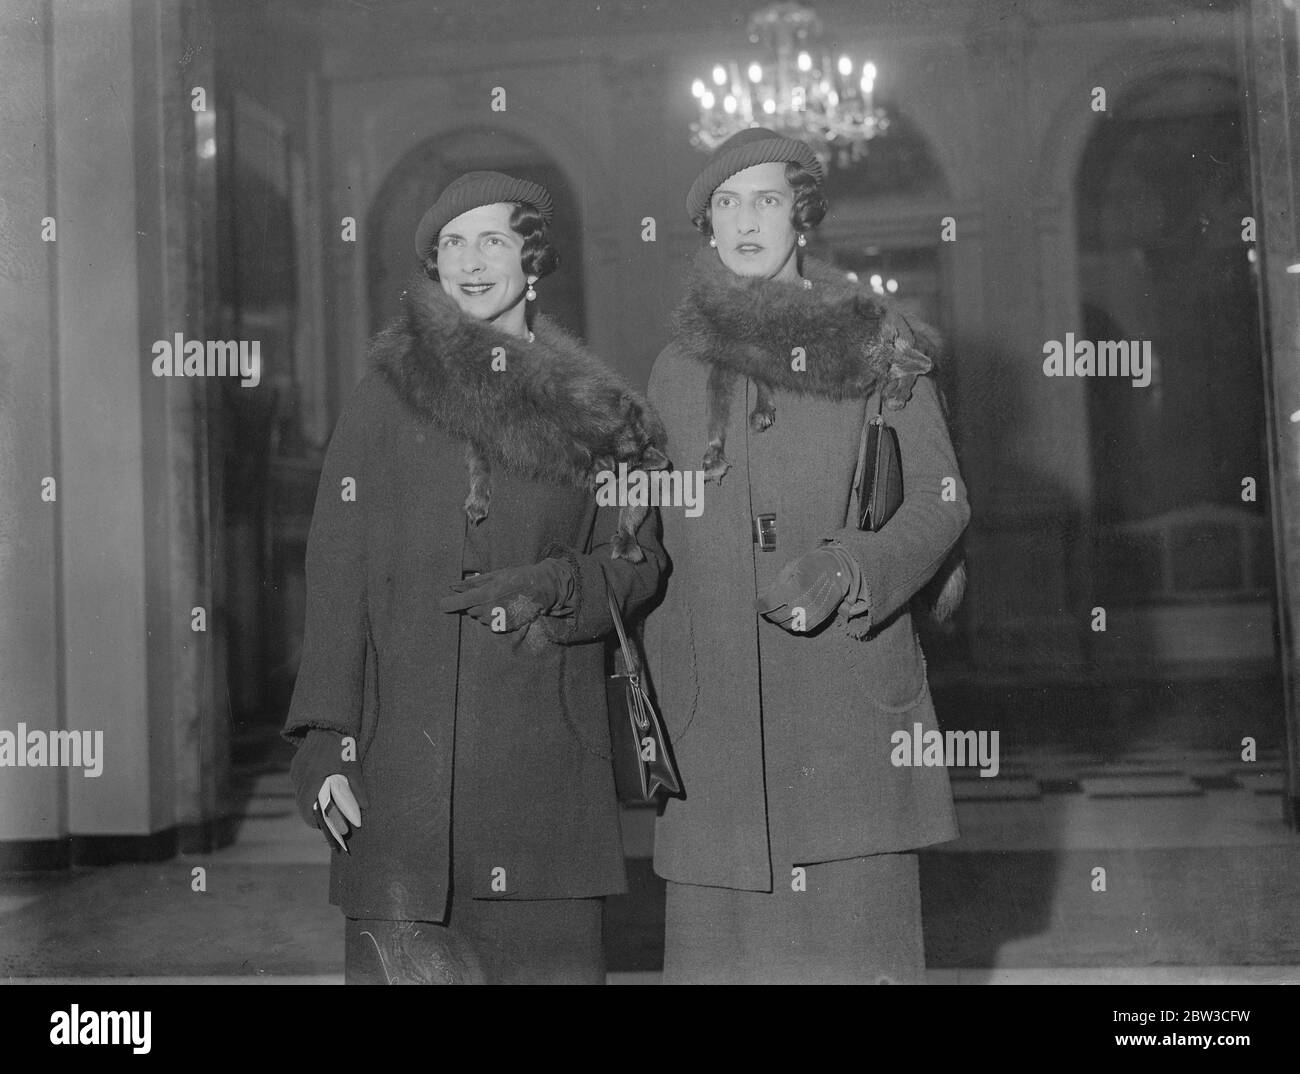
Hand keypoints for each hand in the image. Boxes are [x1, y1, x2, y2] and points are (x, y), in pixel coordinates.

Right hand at [291, 728, 369, 826]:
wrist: (329, 723)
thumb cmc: (343, 746)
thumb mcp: (353, 767)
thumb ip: (357, 788)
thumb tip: (364, 806)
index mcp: (312, 778)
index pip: (306, 807)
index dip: (312, 820)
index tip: (322, 826)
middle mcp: (300, 776)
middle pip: (302, 802)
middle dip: (313, 812)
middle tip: (328, 817)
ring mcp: (296, 770)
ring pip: (299, 793)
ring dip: (310, 800)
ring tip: (325, 805)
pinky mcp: (295, 764)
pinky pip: (299, 783)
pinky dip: (308, 789)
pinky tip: (320, 789)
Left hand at [437, 559, 572, 631]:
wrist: (542, 588)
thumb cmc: (518, 577)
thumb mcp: (495, 575)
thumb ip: (473, 583)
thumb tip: (453, 587)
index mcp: (486, 594)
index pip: (459, 603)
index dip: (448, 604)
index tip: (440, 604)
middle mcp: (490, 610)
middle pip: (470, 610)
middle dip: (474, 602)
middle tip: (488, 593)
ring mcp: (498, 620)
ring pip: (480, 617)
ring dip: (484, 610)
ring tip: (499, 599)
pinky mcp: (506, 627)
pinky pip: (492, 623)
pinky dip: (494, 616)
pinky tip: (506, 607)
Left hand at [754, 546, 851, 633]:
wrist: (838, 570)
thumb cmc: (813, 564)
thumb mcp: (792, 566)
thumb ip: (778, 582)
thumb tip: (766, 596)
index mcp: (796, 587)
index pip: (771, 603)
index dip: (760, 604)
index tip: (757, 603)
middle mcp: (804, 603)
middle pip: (777, 615)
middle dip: (769, 611)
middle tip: (766, 606)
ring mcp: (812, 613)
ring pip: (787, 624)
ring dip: (779, 619)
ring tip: (777, 610)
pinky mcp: (818, 620)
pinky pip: (799, 628)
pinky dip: (791, 624)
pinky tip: (789, 615)